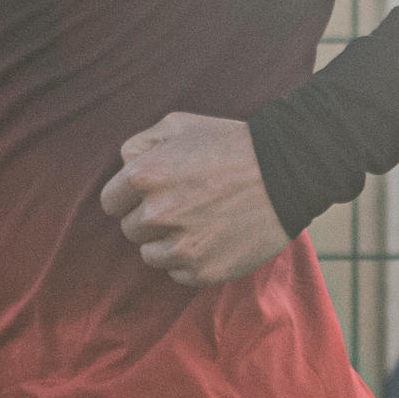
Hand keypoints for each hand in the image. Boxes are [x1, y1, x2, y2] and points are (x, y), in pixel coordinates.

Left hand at [99, 111, 291, 291]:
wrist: (287, 171)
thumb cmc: (231, 144)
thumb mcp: (179, 125)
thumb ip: (140, 145)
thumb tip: (124, 168)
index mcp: (144, 176)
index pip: (111, 203)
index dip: (130, 197)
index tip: (152, 194)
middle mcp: (157, 214)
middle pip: (131, 230)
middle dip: (152, 218)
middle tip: (185, 203)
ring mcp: (180, 246)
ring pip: (151, 255)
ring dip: (168, 242)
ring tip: (200, 221)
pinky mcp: (203, 270)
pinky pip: (178, 273)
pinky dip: (191, 260)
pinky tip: (213, 237)